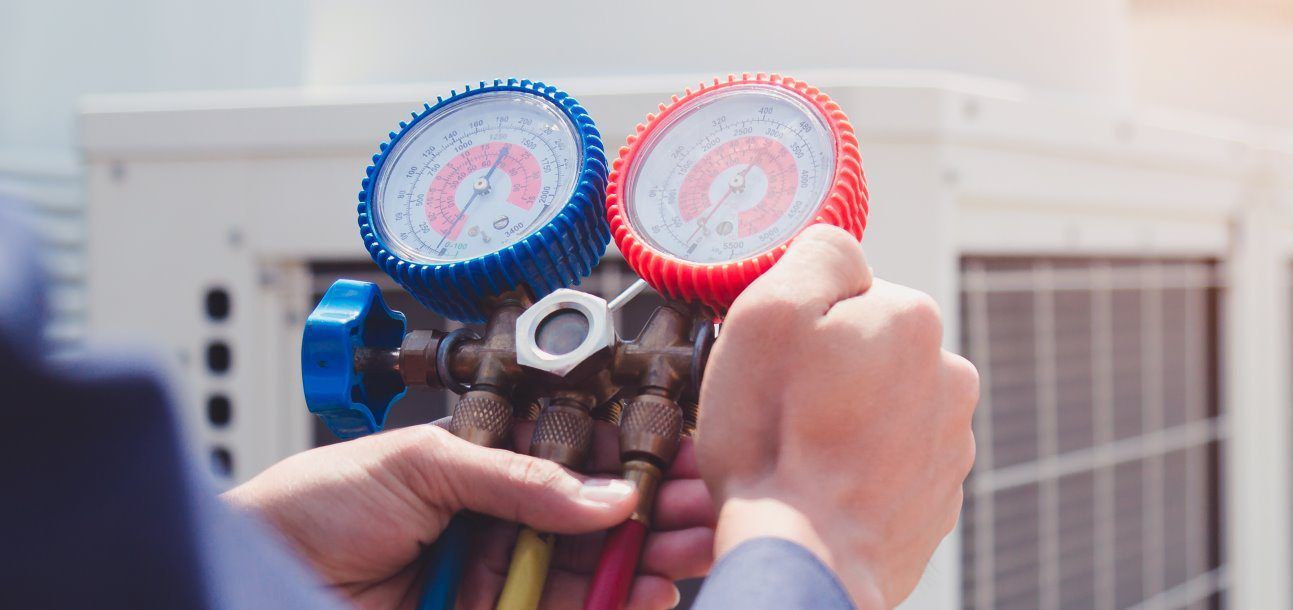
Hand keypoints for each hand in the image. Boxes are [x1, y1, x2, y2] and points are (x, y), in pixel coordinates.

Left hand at [224, 421, 715, 609]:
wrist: (249, 574)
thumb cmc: (307, 508)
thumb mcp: (419, 462)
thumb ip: (516, 476)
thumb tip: (602, 493)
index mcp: (482, 472)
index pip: (578, 463)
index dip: (635, 461)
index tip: (684, 460)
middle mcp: (496, 528)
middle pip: (599, 523)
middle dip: (658, 512)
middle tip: (703, 508)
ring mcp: (495, 583)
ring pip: (594, 574)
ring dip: (649, 560)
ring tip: (690, 548)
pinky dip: (615, 605)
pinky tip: (650, 592)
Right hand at [697, 225, 979, 607]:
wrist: (808, 561)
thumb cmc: (776, 445)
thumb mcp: (767, 315)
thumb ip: (816, 256)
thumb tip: (841, 250)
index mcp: (912, 319)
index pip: (848, 290)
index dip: (802, 324)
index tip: (777, 361)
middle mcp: (949, 374)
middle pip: (870, 350)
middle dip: (829, 373)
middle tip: (780, 413)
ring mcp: (950, 442)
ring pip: (882, 407)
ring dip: (846, 422)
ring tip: (801, 458)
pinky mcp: (939, 498)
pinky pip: (891, 464)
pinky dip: (861, 471)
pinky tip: (824, 489)